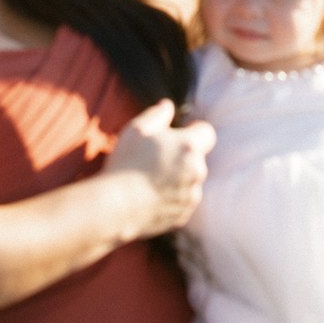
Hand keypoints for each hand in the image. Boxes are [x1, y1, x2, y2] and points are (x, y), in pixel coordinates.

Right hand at [108, 99, 214, 236]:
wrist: (116, 206)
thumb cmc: (127, 162)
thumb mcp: (138, 128)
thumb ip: (158, 113)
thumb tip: (168, 106)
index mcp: (190, 146)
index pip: (207, 132)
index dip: (194, 131)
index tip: (177, 135)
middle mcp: (197, 171)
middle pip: (197, 158)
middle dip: (183, 156)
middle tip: (157, 159)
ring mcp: (191, 196)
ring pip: (191, 181)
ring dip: (179, 178)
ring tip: (152, 179)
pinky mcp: (183, 216)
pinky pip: (182, 202)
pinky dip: (172, 198)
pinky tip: (151, 195)